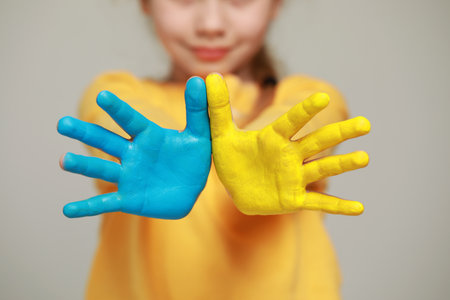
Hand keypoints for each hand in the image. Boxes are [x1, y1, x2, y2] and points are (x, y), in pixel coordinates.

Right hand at [57, 77, 210, 218]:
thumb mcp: (200, 135)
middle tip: (63, 124)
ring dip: (83, 166)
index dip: (118, 109)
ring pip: (102, 169)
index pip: (131, 120)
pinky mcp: (129, 199)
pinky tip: (67, 211)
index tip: (103, 95)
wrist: (191, 190)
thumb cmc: (193, 159)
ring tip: (62, 161)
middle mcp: (133, 154)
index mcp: (148, 136)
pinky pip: (105, 204)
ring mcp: (128, 176)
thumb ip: (198, 109)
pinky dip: (87, 207)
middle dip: (86, 133)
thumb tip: (198, 80)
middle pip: (107, 141)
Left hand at [205, 74, 369, 215]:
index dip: (305, 111)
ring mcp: (294, 177)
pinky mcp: (294, 199)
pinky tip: (359, 209)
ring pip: (322, 169)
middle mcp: (289, 155)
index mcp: (272, 139)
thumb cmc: (231, 157)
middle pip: (317, 142)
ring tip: (365, 157)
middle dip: (340, 133)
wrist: (235, 187)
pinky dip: (338, 206)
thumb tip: (210, 77)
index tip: (322, 96)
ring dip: (343, 164)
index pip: (290, 122)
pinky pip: (318, 203)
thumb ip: (217, 108)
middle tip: (365, 124)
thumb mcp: (220, 135)